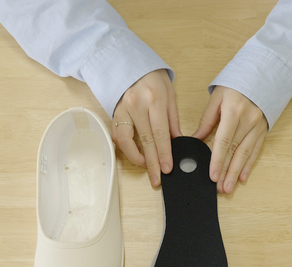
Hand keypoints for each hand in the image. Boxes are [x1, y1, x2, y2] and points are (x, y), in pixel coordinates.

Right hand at [112, 69, 181, 186]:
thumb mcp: (169, 94)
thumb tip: (177, 142)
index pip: (160, 133)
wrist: (129, 64)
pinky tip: (135, 155)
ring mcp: (123, 109)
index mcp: (154, 99)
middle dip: (152, 163)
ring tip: (145, 167)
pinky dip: (125, 148)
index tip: (167, 168)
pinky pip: (117, 135)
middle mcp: (137, 105)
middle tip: (157, 178)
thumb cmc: (152, 78)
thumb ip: (173, 119)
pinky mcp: (114, 113)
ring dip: (136, 158)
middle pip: (145, 140)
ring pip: (126, 141)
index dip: (163, 153)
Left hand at [193, 86, 266, 193]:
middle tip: (220, 188)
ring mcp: (258, 126)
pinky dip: (249, 164)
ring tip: (229, 187)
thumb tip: (196, 138)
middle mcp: (248, 120)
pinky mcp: (263, 130)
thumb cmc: (237, 84)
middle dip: (227, 172)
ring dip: (236, 172)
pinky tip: (243, 176)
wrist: (263, 73)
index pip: (224, 141)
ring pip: (246, 154)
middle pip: (235, 151)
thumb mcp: (217, 97)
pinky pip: (256, 150)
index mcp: (234, 111)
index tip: (212, 175)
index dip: (218, 160)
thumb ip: (207, 120)